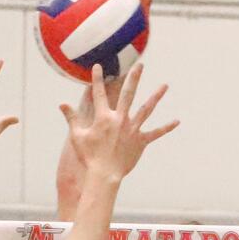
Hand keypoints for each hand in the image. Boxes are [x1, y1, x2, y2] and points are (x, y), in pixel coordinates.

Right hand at [60, 63, 177, 181]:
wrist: (104, 174)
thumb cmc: (89, 156)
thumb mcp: (77, 136)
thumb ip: (71, 118)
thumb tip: (61, 104)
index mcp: (103, 117)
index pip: (99, 93)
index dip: (97, 79)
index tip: (98, 66)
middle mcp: (120, 119)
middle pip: (128, 94)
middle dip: (134, 78)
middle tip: (140, 65)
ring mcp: (132, 129)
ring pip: (146, 109)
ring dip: (156, 96)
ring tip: (165, 85)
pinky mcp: (141, 141)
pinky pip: (156, 133)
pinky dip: (166, 127)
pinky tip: (177, 121)